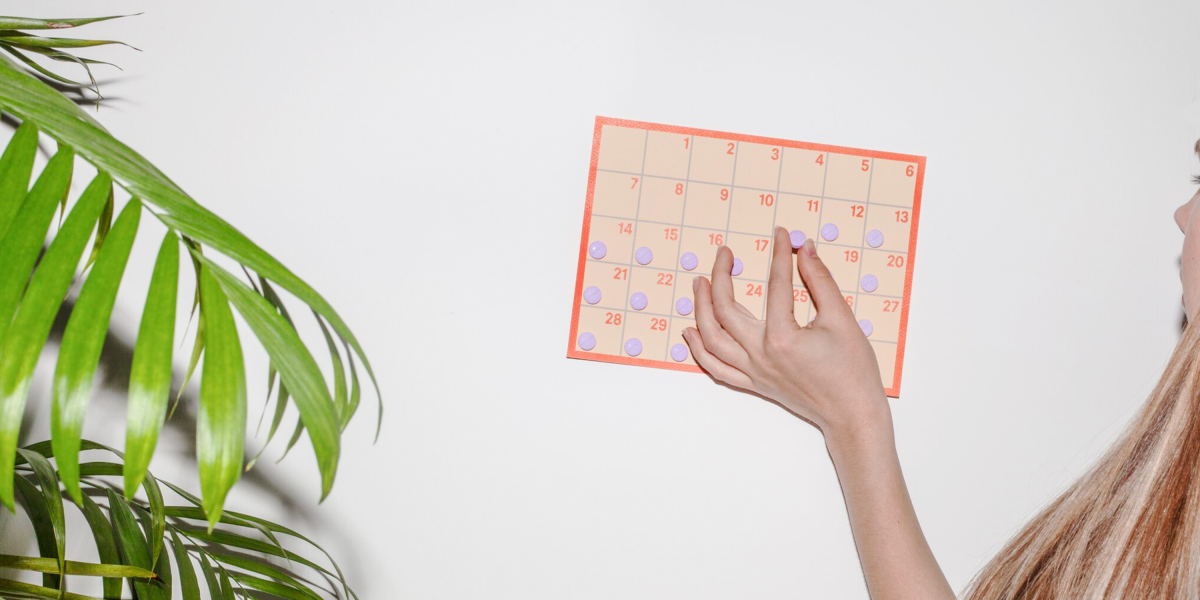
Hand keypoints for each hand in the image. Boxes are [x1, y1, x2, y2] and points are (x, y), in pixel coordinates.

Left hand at [682, 227, 888, 438]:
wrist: (853, 414)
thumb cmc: (853, 371)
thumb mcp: (841, 319)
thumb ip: (820, 281)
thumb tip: (804, 249)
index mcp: (783, 338)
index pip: (775, 286)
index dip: (778, 255)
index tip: (779, 235)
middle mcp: (761, 356)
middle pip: (725, 310)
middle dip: (721, 276)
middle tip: (725, 254)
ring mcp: (754, 372)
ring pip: (712, 338)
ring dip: (701, 308)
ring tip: (699, 283)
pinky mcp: (754, 383)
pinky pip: (716, 368)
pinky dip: (699, 350)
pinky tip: (691, 331)